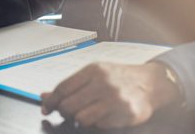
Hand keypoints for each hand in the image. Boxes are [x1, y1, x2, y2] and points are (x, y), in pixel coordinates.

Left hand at [40, 62, 180, 128]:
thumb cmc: (119, 78)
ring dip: (80, 119)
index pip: (63, 88)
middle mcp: (104, 83)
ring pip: (81, 118)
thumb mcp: (95, 74)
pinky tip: (103, 116)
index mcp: (93, 70)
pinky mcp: (125, 114)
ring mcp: (115, 99)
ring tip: (85, 114)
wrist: (151, 83)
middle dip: (64, 112)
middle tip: (68, 112)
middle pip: (69, 105)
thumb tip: (44, 96)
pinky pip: (99, 125)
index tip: (46, 108)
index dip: (51, 101)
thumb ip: (71, 85)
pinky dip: (97, 123)